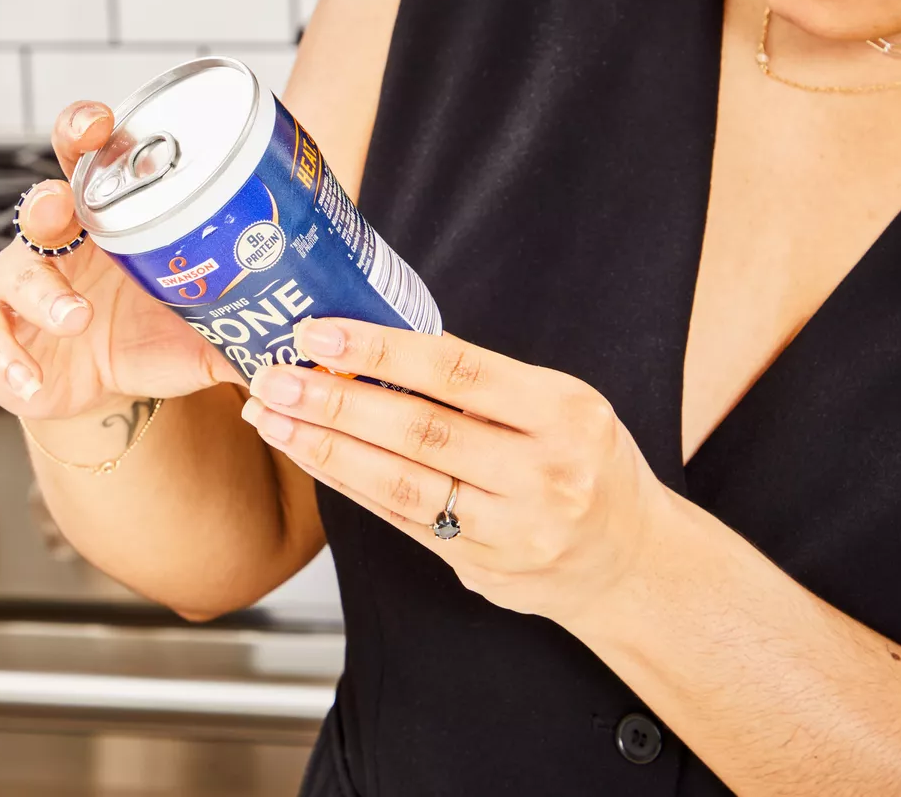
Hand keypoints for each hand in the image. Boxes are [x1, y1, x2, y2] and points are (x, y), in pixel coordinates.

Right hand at [0, 100, 241, 419]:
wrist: (102, 390)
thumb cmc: (145, 337)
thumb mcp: (197, 335)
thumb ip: (243, 332)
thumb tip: (305, 339)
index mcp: (105, 223)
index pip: (88, 161)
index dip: (87, 132)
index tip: (102, 122)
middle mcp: (58, 245)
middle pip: (41, 202)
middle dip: (49, 197)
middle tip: (63, 203)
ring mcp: (21, 286)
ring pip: (17, 273)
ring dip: (43, 290)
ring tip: (76, 316)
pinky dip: (8, 361)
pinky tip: (33, 379)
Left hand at [241, 317, 673, 623]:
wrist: (628, 561)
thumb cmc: (581, 460)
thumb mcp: (559, 404)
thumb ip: (480, 382)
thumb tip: (371, 342)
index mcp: (564, 410)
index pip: (457, 370)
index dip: (380, 351)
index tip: (319, 333)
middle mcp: (544, 470)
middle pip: (419, 431)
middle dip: (335, 402)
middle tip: (275, 378)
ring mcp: (513, 527)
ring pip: (401, 482)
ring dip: (325, 448)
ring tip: (272, 418)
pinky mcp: (482, 567)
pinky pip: (400, 518)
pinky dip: (348, 485)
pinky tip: (310, 457)